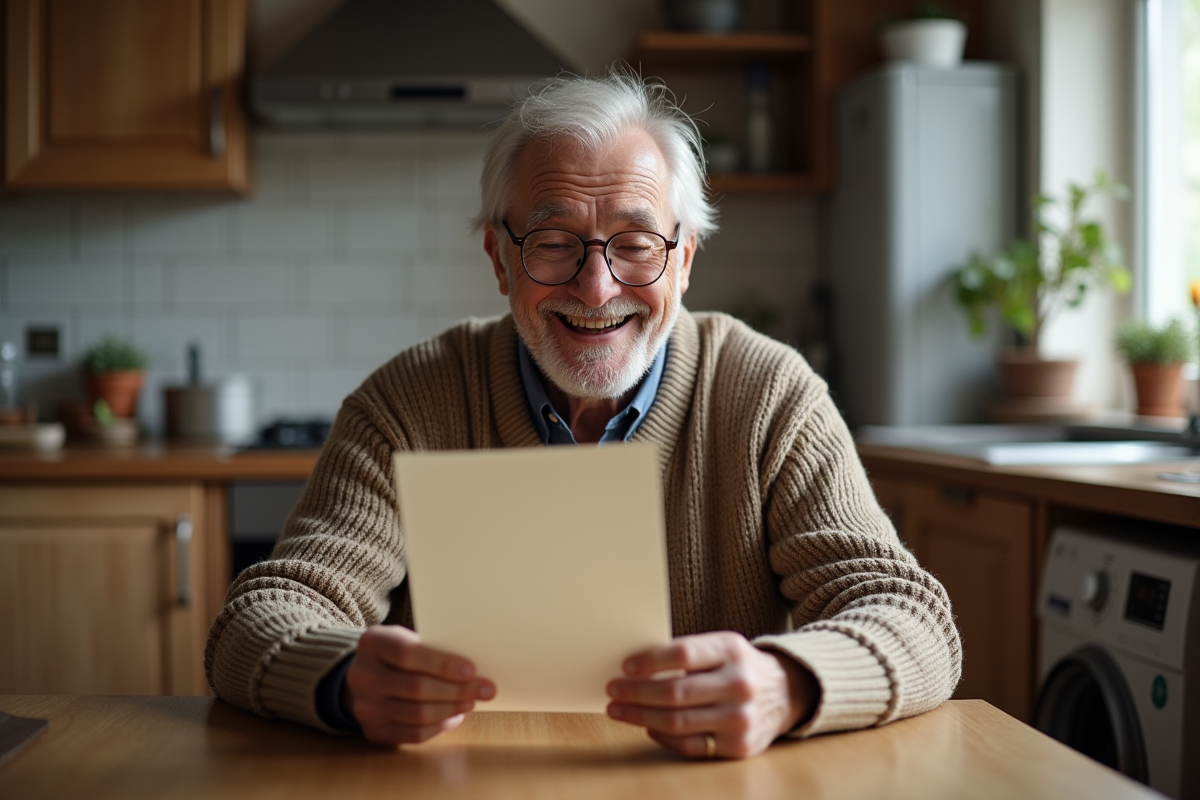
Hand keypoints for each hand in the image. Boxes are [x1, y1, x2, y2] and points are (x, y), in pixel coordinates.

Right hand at [343, 625, 494, 745]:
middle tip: (485, 690)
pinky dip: (439, 727)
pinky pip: (413, 735)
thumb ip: (431, 648)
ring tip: (471, 702)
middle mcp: (362, 676)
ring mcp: (364, 707)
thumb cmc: (395, 653)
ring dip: (451, 709)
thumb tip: (473, 670)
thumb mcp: (406, 638)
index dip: (442, 664)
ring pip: (417, 714)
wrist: (363, 675)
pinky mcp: (373, 731)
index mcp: (372, 643)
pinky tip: (455, 716)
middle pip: (416, 687)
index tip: (472, 670)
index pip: (407, 654)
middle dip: (457, 690)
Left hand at [605, 631, 818, 758]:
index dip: (650, 661)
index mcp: (732, 651)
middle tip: (613, 690)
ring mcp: (741, 719)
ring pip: (677, 722)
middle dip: (636, 692)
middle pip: (675, 692)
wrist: (785, 693)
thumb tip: (634, 667)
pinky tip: (647, 726)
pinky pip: (690, 745)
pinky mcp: (739, 747)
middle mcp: (740, 684)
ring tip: (619, 709)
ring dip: (640, 716)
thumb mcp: (722, 647)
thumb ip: (687, 654)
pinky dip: (662, 736)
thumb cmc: (738, 666)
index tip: (625, 667)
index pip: (684, 654)